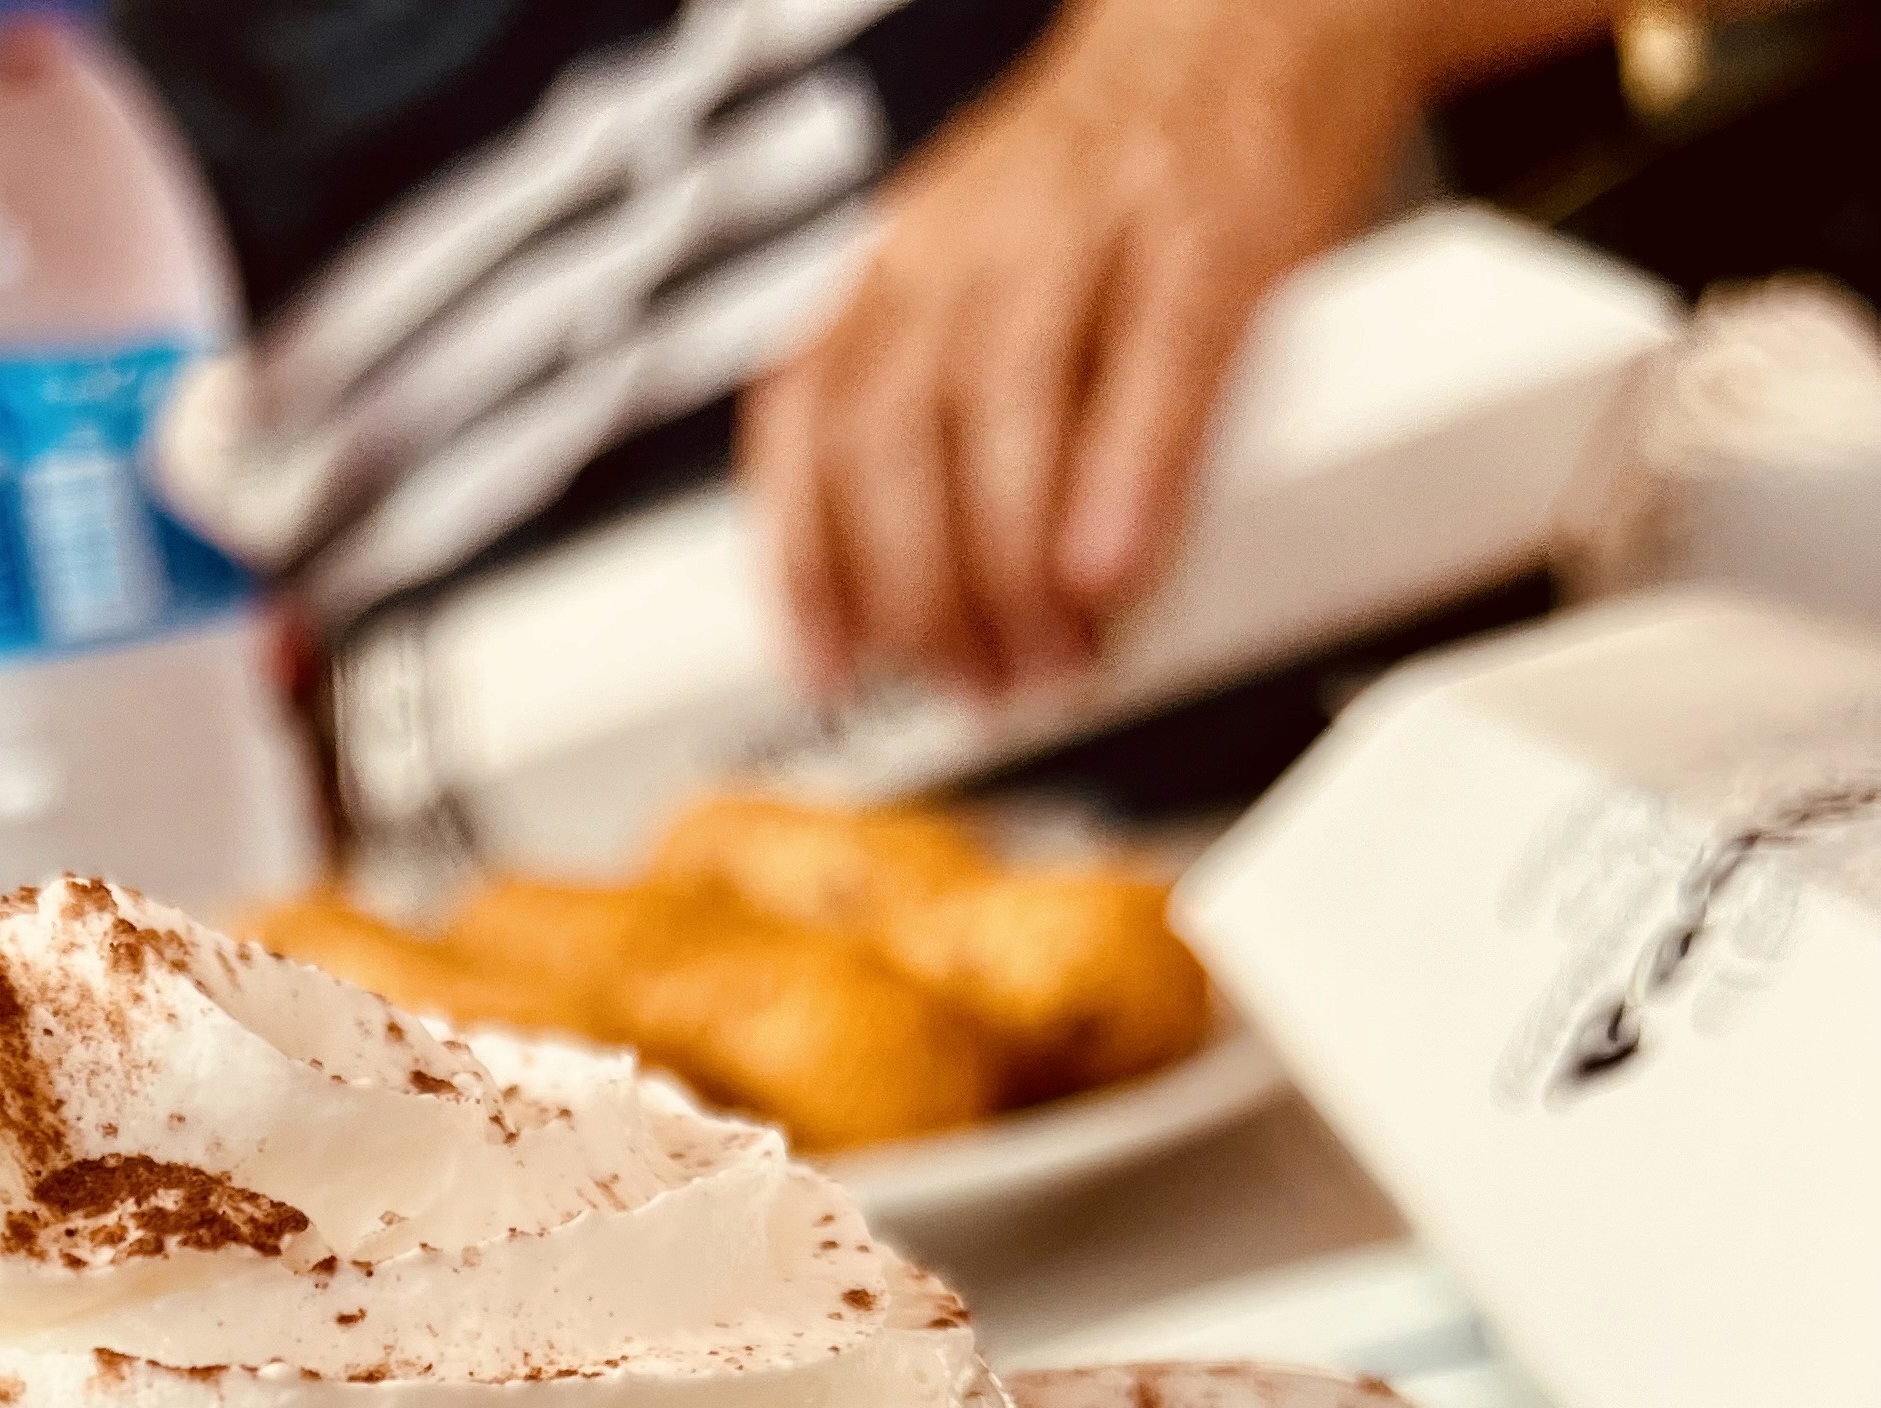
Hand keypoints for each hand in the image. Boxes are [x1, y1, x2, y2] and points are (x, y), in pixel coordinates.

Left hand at [741, 0, 1433, 700]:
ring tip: (1049, 660)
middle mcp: (974, 238)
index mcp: (902, 261)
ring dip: (1015, 565)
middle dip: (921, 589)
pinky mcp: (1218, 226)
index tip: (827, 667)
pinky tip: (1111, 571)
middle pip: (894, 433)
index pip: (805, 418)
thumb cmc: (1116, 180)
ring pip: (1006, 409)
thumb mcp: (976, 270)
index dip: (803, 560)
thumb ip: (925, 405)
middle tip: (971, 683)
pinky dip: (1124, 480)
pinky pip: (1156, 364)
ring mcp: (1094, 224)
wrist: (1259, 12)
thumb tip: (895, 596)